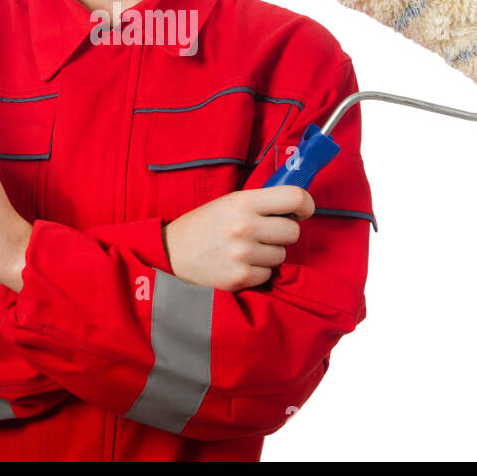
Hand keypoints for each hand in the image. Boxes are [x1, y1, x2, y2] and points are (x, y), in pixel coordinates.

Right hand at [162, 185, 313, 291]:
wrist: (170, 254)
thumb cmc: (203, 226)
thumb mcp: (228, 203)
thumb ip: (260, 203)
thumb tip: (296, 207)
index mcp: (243, 202)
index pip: (294, 197)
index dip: (306, 205)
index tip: (302, 212)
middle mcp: (245, 226)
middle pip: (293, 232)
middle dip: (283, 234)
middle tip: (264, 234)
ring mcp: (243, 254)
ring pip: (281, 255)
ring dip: (269, 254)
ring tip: (244, 250)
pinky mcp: (240, 278)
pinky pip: (268, 274)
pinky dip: (257, 272)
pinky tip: (238, 265)